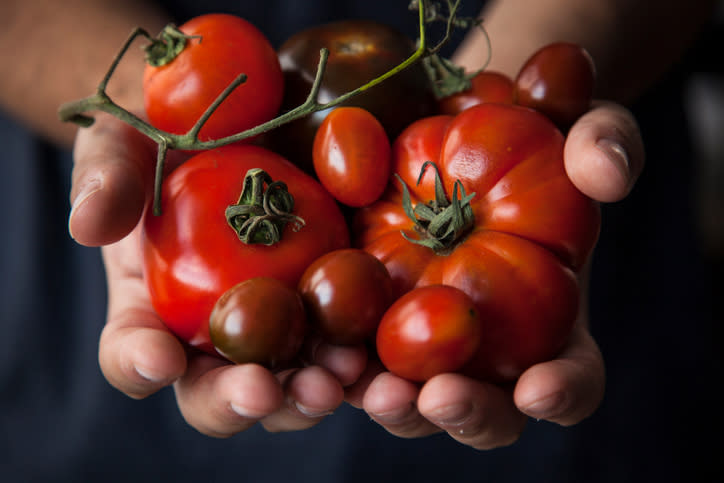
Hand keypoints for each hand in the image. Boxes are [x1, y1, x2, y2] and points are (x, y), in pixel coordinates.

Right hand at [69, 113, 366, 436]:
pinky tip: (381, 357)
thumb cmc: (164, 139)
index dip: (139, 362)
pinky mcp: (330, 306)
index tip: (158, 356)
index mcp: (152, 311)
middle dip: (238, 399)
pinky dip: (363, 362)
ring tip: (334, 378)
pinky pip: (346, 344)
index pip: (133, 354)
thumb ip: (108, 180)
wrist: (233, 119)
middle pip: (218, 392)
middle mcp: (214, 335)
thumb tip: (89, 224)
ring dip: (309, 393)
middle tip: (261, 390)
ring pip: (288, 383)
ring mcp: (277, 325)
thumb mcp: (126, 145)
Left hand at [345, 102, 643, 448]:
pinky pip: (350, 358)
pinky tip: (317, 348)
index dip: (562, 392)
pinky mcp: (366, 323)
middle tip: (436, 396)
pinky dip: (336, 364)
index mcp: (550, 324)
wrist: (453, 128)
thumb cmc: (526, 138)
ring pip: (411, 401)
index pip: (572, 377)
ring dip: (393, 404)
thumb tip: (607, 171)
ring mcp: (423, 343)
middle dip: (465, 413)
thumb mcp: (574, 126)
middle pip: (486, 412)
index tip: (538, 387)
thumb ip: (603, 143)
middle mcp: (486, 350)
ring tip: (371, 387)